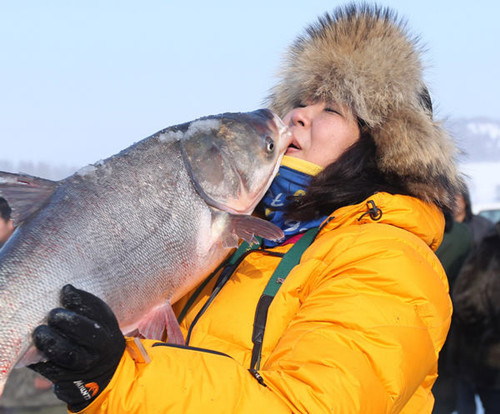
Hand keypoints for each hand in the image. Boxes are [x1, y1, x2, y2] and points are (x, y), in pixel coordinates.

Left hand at [29, 284, 124, 410]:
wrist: (105, 370)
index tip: (65, 291)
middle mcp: (100, 347)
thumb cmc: (96, 337)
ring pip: (68, 354)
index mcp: (108, 328)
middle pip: (86, 332)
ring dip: (51, 342)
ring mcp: (85, 365)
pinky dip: (39, 359)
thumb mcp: (100, 321)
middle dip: (67, 321)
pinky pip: (52, 369)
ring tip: (39, 332)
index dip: (80, 299)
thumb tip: (65, 290)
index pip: (97, 310)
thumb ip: (85, 308)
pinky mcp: (69, 379)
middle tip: (53, 314)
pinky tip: (32, 349)